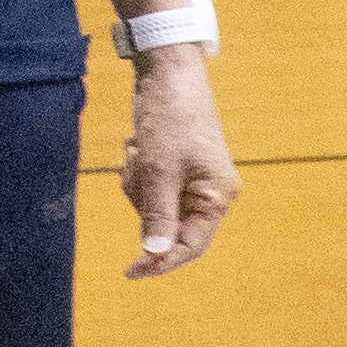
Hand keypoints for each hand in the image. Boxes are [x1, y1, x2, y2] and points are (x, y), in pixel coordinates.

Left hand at [119, 52, 237, 277]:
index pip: (191, 246)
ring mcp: (194, 181)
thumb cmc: (171, 119)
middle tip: (135, 169)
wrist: (169, 74)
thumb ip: (158, 215)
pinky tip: (139, 146)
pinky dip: (138, 173)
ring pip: (153, 206)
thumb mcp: (159, 170)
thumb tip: (154, 253)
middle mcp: (210, 194)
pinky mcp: (177, 169)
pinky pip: (150, 188)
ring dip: (136, 184)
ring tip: (138, 151)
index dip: (161, 261)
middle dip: (143, 202)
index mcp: (217, 197)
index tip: (129, 271)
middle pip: (168, 225)